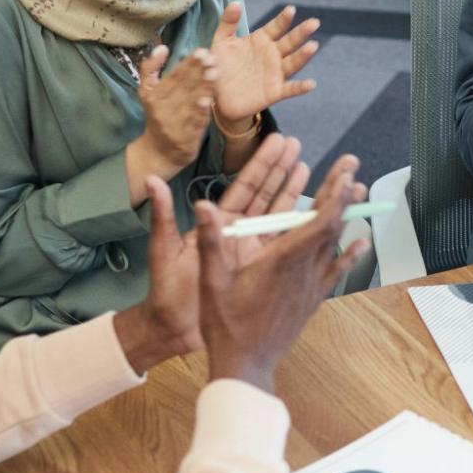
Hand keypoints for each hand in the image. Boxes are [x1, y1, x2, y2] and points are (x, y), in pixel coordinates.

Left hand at [114, 134, 310, 372]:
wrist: (174, 331)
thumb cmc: (166, 291)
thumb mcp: (164, 251)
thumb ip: (163, 215)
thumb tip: (152, 180)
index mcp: (219, 223)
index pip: (246, 187)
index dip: (264, 164)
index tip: (280, 141)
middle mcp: (239, 234)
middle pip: (268, 196)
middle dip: (284, 170)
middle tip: (301, 146)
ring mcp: (253, 253)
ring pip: (282, 218)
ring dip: (299, 195)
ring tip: (315, 172)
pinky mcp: (262, 272)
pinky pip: (288, 248)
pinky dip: (304, 234)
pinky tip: (320, 222)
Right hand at [133, 45, 215, 177]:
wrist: (158, 153)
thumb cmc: (157, 116)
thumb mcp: (147, 92)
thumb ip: (150, 68)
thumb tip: (162, 46)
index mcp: (153, 96)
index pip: (173, 76)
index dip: (188, 63)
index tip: (201, 51)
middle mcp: (161, 109)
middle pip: (183, 87)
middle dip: (198, 71)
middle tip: (211, 58)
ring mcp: (173, 125)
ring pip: (190, 103)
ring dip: (202, 87)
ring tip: (213, 73)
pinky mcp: (184, 139)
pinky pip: (194, 124)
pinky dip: (200, 112)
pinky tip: (208, 101)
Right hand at [197, 154, 369, 391]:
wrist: (247, 365)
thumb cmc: (226, 324)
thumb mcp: (211, 280)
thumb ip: (210, 241)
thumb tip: (203, 205)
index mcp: (281, 260)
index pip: (319, 221)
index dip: (336, 194)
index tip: (346, 172)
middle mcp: (304, 270)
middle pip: (332, 224)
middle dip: (343, 191)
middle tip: (352, 165)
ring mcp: (312, 285)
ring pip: (336, 243)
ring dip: (346, 215)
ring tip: (357, 191)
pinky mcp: (313, 298)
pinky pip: (337, 270)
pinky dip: (350, 253)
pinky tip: (361, 241)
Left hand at [209, 2, 321, 130]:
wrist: (217, 96)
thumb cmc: (220, 66)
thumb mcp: (221, 42)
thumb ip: (228, 22)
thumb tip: (236, 3)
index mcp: (261, 41)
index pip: (276, 27)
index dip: (283, 19)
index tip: (291, 10)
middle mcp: (272, 55)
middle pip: (290, 42)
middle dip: (302, 32)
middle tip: (314, 22)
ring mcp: (275, 73)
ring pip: (293, 63)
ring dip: (303, 55)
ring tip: (313, 46)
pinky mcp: (274, 92)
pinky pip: (290, 89)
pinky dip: (300, 87)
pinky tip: (311, 84)